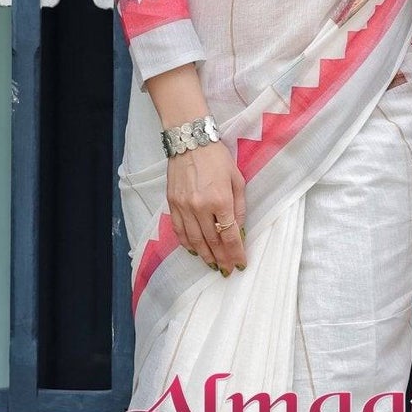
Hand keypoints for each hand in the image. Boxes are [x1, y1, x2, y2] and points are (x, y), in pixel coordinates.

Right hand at [167, 140, 247, 273]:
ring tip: (212, 264)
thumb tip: (238, 229)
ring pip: (194, 240)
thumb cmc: (217, 158)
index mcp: (220, 200)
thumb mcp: (236, 179)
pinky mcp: (172, 204)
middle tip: (226, 270)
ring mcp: (184, 207)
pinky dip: (187, 243)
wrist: (190, 141)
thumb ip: (238, 206)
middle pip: (212, 241)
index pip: (229, 235)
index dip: (236, 253)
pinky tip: (194, 251)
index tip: (240, 264)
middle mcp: (200, 207)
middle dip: (221, 258)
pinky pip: (179, 230)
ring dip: (204, 255)